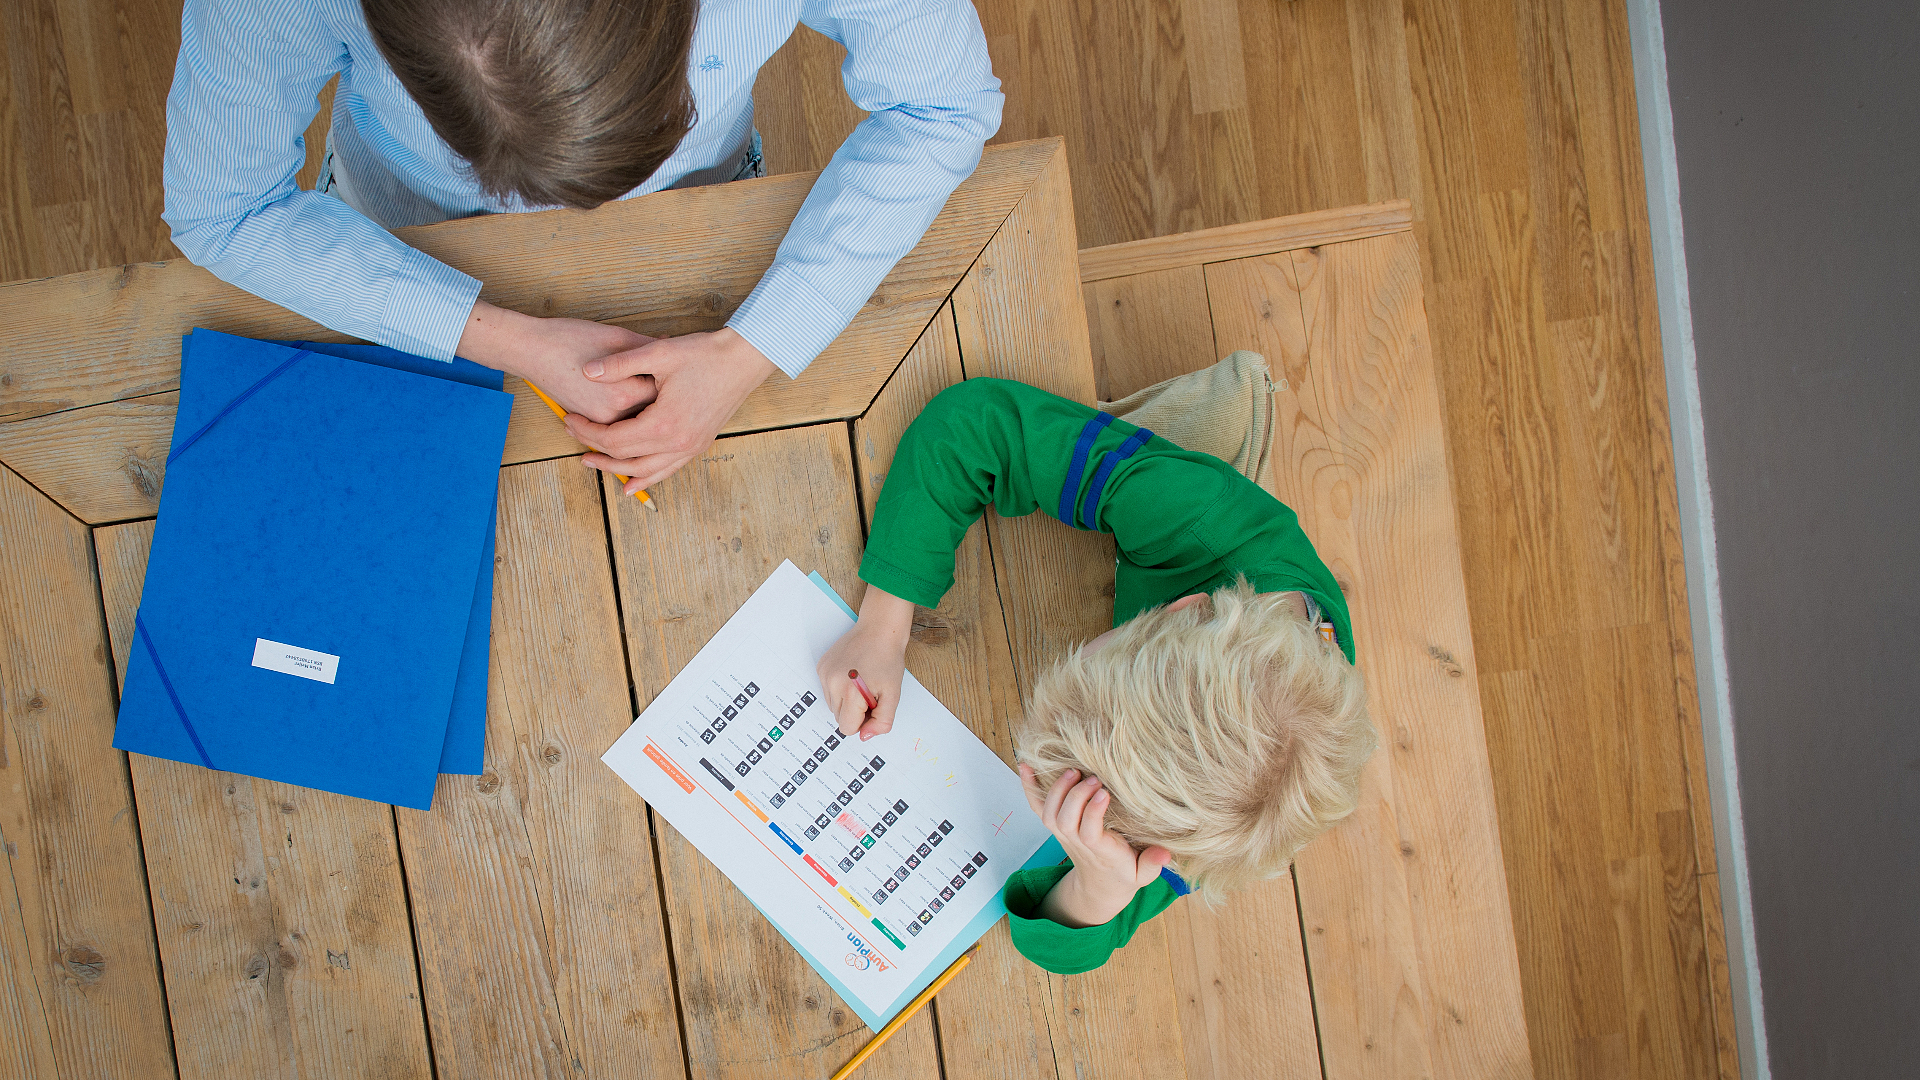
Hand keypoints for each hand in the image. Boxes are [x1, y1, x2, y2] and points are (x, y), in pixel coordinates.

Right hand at [456, 301, 657, 423]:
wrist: (530, 350)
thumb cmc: (569, 338)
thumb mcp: (616, 336)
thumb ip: (647, 346)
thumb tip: (673, 346)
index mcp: (624, 394)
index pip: (664, 393)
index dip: (673, 379)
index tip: (682, 368)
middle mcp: (613, 415)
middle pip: (653, 411)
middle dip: (663, 396)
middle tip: (674, 378)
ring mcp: (600, 421)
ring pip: (636, 419)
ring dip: (647, 406)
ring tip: (657, 386)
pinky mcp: (588, 420)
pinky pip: (618, 420)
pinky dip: (628, 411)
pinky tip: (635, 394)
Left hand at [565, 327, 777, 493]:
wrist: (743, 359)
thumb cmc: (704, 354)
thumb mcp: (658, 353)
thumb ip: (620, 364)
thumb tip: (587, 371)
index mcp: (664, 423)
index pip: (614, 438)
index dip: (587, 431)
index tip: (571, 418)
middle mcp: (678, 443)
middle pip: (626, 458)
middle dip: (596, 450)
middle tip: (573, 440)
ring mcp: (690, 447)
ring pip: (646, 470)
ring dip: (617, 469)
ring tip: (594, 463)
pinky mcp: (698, 444)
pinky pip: (667, 469)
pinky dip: (647, 477)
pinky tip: (632, 483)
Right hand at [817, 585, 913, 739]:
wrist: (879, 629)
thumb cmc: (888, 660)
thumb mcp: (894, 694)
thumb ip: (882, 721)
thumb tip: (864, 736)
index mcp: (851, 692)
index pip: (848, 728)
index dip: (863, 721)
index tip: (873, 705)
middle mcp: (832, 683)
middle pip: (839, 718)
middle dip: (855, 711)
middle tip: (870, 692)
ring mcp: (824, 674)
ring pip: (833, 705)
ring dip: (847, 700)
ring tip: (861, 681)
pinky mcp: (821, 667)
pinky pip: (828, 690)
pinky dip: (839, 688)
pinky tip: (852, 673)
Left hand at [1019, 764, 1172, 927]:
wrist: (1099, 886)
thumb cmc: (1124, 873)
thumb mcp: (1143, 874)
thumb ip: (1153, 864)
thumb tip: (1165, 853)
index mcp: (1100, 852)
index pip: (1089, 834)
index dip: (1093, 813)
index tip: (1105, 793)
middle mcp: (1077, 843)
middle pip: (1064, 821)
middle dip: (1075, 796)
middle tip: (1092, 778)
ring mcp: (1063, 835)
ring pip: (1049, 814)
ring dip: (1057, 790)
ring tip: (1072, 770)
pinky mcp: (1056, 826)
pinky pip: (1037, 808)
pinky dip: (1029, 788)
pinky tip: (1027, 766)